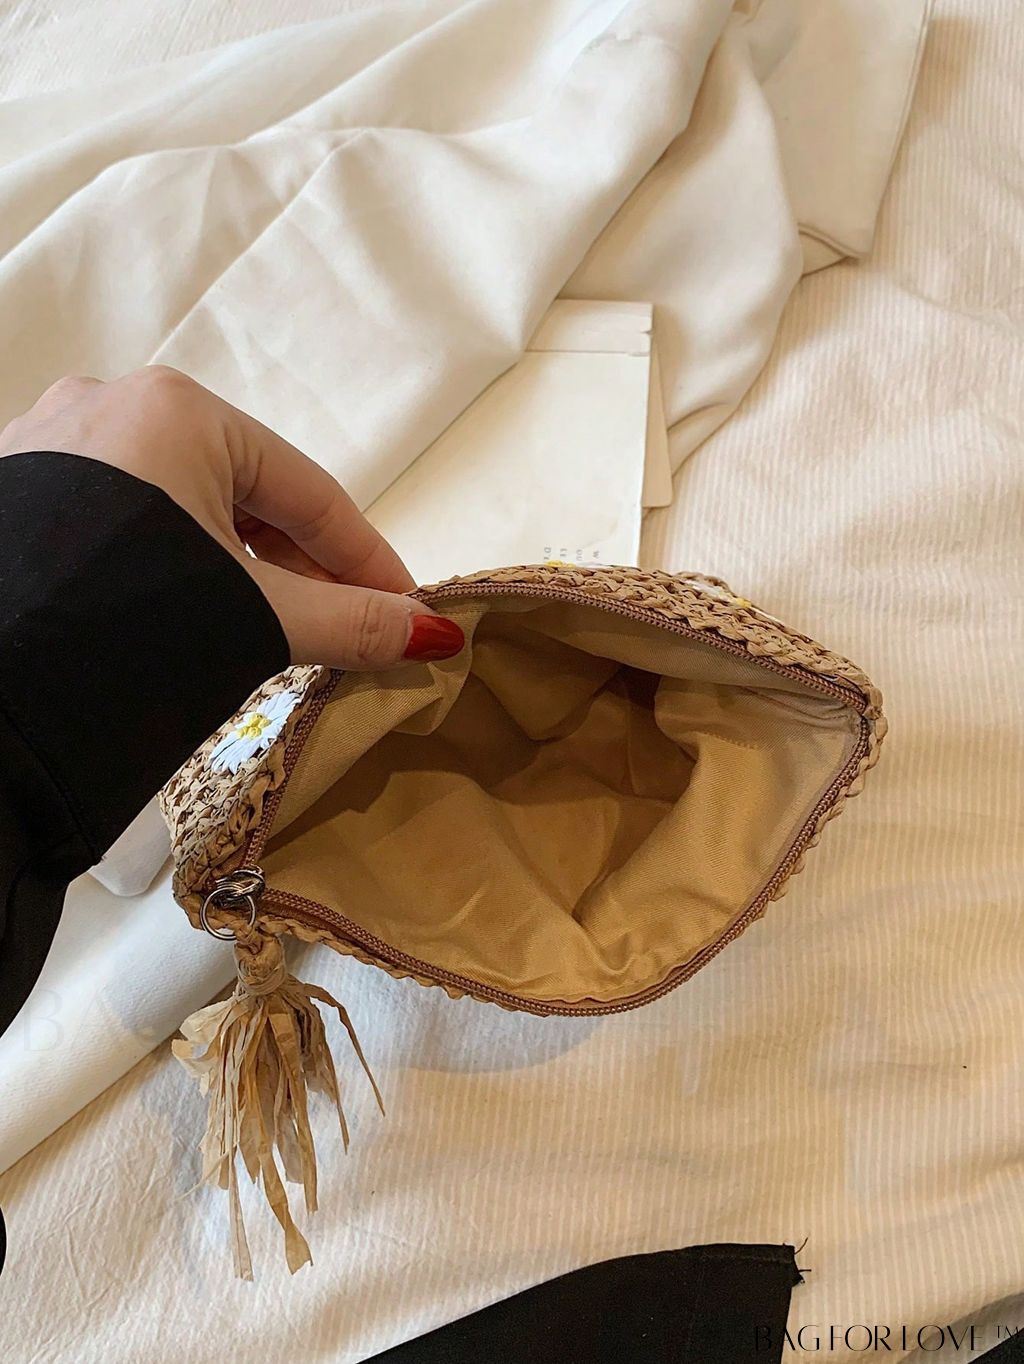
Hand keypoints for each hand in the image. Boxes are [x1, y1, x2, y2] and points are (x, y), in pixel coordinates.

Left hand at [0, 367, 464, 669]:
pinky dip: (175, 561)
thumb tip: (431, 635)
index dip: (367, 558)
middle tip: (345, 626)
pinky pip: (128, 518)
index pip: (308, 492)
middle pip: (246, 494)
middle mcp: (113, 404)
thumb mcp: (254, 616)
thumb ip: (350, 622)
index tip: (410, 607)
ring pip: (185, 507)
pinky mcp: (21, 489)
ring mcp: (55, 444)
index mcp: (181, 410)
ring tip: (272, 626)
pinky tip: (190, 610)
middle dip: (300, 566)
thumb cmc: (124, 625)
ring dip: (239, 565)